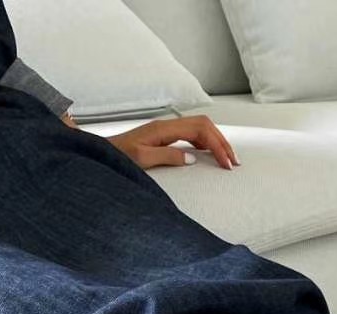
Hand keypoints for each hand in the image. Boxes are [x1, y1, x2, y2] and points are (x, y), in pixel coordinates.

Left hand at [106, 115, 238, 170]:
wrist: (102, 152)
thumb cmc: (118, 156)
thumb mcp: (143, 159)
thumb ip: (168, 157)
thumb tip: (192, 159)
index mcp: (164, 129)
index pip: (201, 129)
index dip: (217, 145)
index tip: (227, 164)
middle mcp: (167, 125)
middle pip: (204, 125)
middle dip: (222, 142)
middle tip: (234, 162)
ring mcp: (166, 129)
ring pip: (200, 128)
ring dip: (216, 142)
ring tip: (227, 159)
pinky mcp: (165, 136)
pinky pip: (192, 135)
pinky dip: (206, 143)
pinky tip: (210, 155)